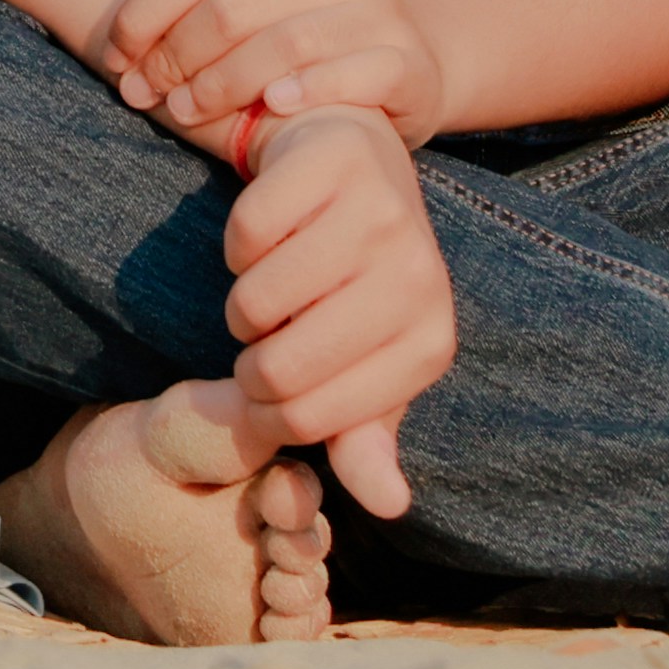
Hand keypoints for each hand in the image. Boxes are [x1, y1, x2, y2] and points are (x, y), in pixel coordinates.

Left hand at [105, 0, 446, 155]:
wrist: (399, 52)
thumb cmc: (297, 7)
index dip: (144, 11)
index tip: (117, 53)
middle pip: (231, 9)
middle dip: (172, 57)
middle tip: (140, 93)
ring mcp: (379, 13)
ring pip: (284, 45)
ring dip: (221, 86)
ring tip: (184, 112)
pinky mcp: (408, 64)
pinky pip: (356, 75)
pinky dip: (308, 90)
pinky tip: (271, 107)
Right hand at [216, 105, 440, 525]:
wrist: (356, 165)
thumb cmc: (356, 281)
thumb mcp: (366, 367)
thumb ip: (364, 440)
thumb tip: (389, 505)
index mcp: (428, 344)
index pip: (310, 420)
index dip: (268, 412)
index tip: (272, 384)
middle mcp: (417, 277)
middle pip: (279, 368)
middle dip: (250, 359)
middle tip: (265, 334)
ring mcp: (380, 214)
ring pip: (254, 302)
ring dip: (243, 302)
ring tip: (273, 283)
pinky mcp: (335, 163)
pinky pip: (245, 235)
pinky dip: (239, 243)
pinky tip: (274, 232)